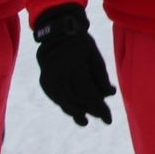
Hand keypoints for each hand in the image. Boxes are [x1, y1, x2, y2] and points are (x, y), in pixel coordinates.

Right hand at [32, 4, 114, 125]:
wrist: (57, 32)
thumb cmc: (81, 43)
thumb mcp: (95, 56)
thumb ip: (101, 77)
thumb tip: (110, 95)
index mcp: (74, 65)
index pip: (88, 94)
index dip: (99, 109)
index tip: (108, 119)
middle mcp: (59, 73)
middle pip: (76, 100)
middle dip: (90, 111)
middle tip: (101, 116)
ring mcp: (49, 78)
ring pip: (64, 101)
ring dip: (76, 112)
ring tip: (84, 120)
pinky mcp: (44, 80)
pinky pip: (56, 98)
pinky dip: (65, 105)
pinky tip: (73, 111)